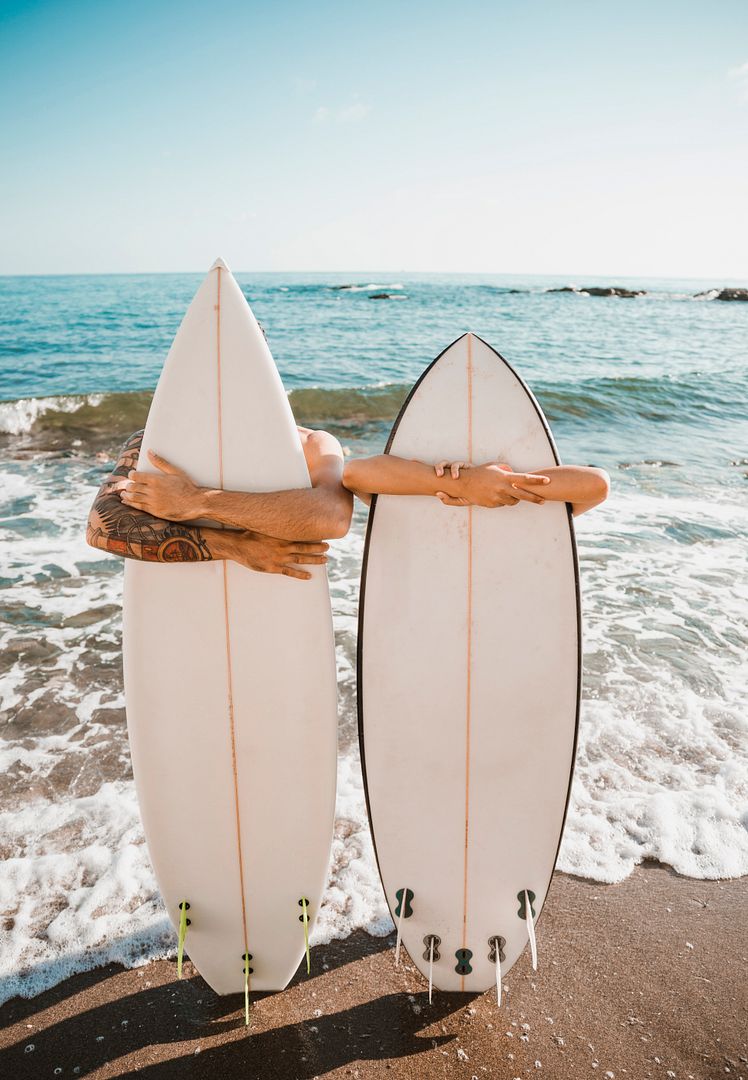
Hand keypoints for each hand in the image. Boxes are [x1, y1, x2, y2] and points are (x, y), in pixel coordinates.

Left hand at [118, 450, 203, 520]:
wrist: (195, 503)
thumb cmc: (187, 486)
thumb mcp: (175, 471)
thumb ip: (160, 462)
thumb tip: (150, 452)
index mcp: (156, 480)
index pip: (136, 476)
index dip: (132, 475)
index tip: (132, 475)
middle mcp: (152, 491)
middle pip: (133, 487)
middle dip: (128, 485)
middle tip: (127, 485)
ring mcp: (153, 502)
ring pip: (133, 497)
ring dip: (126, 495)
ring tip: (124, 494)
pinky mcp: (155, 511)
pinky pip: (138, 507)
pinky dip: (130, 504)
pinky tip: (126, 502)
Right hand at [216, 529, 328, 579]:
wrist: (238, 545)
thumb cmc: (250, 534)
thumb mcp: (265, 526)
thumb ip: (276, 524)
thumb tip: (284, 515)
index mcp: (282, 536)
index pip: (303, 536)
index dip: (314, 538)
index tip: (324, 537)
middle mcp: (284, 547)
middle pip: (305, 548)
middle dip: (318, 548)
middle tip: (328, 548)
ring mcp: (280, 558)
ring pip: (301, 559)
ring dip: (314, 560)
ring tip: (324, 560)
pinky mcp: (274, 568)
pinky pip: (290, 572)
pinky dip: (300, 574)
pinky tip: (309, 576)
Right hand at [434, 460, 548, 507]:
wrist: (464, 484)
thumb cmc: (480, 473)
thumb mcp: (493, 467)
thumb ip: (505, 470)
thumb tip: (514, 473)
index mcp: (504, 477)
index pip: (524, 479)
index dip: (537, 480)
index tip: (547, 480)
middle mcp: (502, 488)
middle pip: (523, 495)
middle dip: (535, 498)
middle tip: (543, 500)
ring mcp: (497, 497)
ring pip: (513, 501)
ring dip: (514, 498)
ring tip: (509, 493)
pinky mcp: (492, 504)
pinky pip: (502, 503)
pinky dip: (503, 500)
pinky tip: (496, 495)